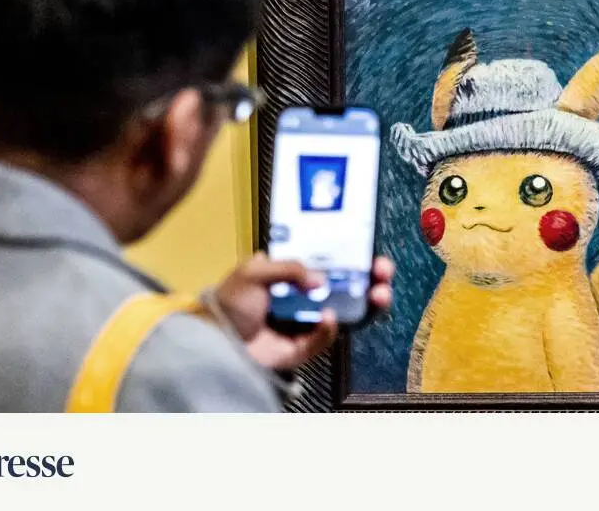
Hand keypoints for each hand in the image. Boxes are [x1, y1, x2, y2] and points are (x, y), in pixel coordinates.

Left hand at [213, 254, 394, 370]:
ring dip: (368, 304)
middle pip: (351, 285)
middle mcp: (309, 294)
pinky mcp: (305, 345)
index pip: (334, 260)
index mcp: (298, 272)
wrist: (214, 340)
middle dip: (373, 279)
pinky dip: (331, 328)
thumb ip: (288, 268)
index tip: (372, 252)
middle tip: (383, 274)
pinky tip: (331, 317)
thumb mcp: (254, 271)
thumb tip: (321, 279)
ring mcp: (310, 320)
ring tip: (378, 295)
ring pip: (349, 312)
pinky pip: (326, 337)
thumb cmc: (230, 300)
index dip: (356, 255)